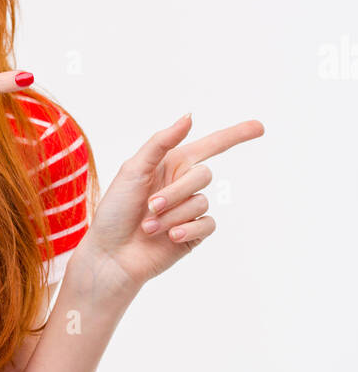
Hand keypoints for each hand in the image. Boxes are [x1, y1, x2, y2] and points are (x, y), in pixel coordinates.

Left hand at [78, 111, 264, 292]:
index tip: (260, 127)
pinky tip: (169, 237)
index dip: (236, 135)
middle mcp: (183, 184)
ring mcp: (189, 210)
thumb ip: (161, 142)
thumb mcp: (133, 170)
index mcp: (170, 164)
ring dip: (172, 215)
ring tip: (148, 227)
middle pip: (203, 175)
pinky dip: (187, 229)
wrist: (111, 254)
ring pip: (202, 202)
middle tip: (150, 206)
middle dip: (176, 191)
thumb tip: (190, 116)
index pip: (210, 146)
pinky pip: (207, 224)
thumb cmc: (115, 211)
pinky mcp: (193, 233)